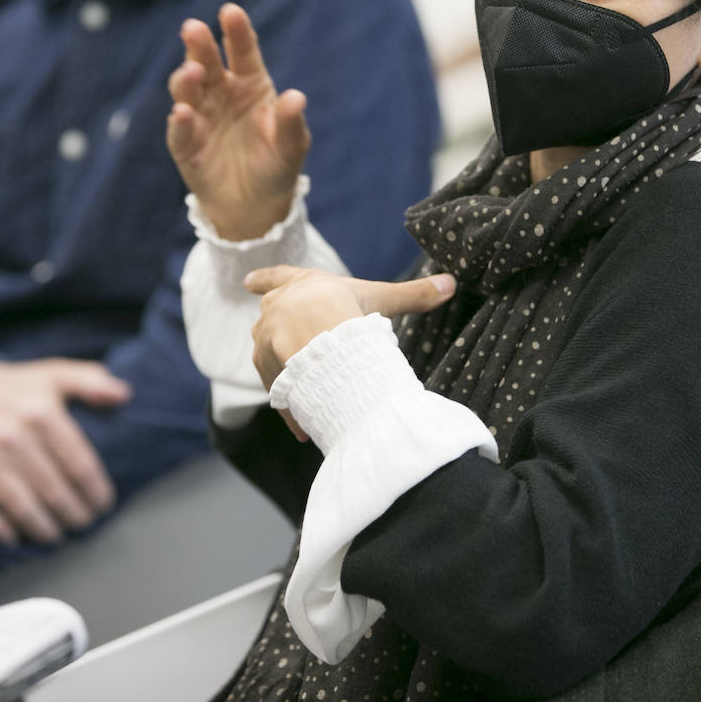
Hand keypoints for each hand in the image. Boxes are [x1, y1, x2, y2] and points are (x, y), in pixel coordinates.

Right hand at [0, 359, 130, 545]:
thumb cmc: (16, 388)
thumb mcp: (55, 374)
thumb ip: (91, 381)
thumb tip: (124, 395)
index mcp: (40, 412)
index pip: (79, 465)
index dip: (96, 492)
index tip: (104, 505)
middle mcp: (10, 435)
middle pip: (53, 492)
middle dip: (74, 514)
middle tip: (83, 523)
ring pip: (21, 508)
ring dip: (43, 528)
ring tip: (57, 535)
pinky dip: (0, 530)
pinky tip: (16, 537)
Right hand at [167, 3, 310, 239]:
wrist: (255, 206)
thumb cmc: (276, 166)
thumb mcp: (291, 146)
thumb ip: (291, 122)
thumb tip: (296, 97)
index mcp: (250, 84)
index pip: (242, 51)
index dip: (236, 31)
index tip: (230, 11)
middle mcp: (221, 92)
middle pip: (207, 61)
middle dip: (199, 44)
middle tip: (193, 28)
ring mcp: (200, 115)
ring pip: (187, 89)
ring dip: (186, 78)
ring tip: (193, 72)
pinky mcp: (184, 143)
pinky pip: (180, 128)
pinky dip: (180, 120)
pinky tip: (182, 112)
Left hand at [246, 266, 455, 438]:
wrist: (317, 328)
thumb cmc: (349, 307)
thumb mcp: (383, 298)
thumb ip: (416, 295)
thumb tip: (453, 283)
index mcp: (301, 284)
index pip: (278, 277)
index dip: (265, 279)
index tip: (247, 282)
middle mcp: (278, 305)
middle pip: (271, 317)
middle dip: (278, 333)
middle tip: (292, 352)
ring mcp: (266, 332)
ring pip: (271, 356)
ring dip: (287, 376)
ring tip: (307, 406)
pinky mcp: (264, 361)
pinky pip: (276, 385)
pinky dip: (289, 403)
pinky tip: (302, 424)